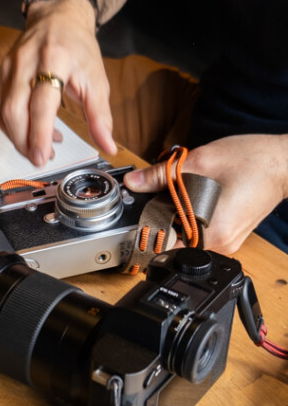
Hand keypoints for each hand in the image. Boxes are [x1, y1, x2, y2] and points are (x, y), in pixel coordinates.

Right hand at [0, 0, 117, 166]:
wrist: (58, 18)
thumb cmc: (78, 48)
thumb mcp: (97, 79)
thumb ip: (100, 116)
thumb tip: (107, 146)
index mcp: (55, 59)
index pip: (42, 103)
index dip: (40, 133)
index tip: (43, 156)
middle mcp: (27, 62)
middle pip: (14, 111)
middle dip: (24, 142)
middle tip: (41, 159)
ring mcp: (10, 67)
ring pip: (4, 113)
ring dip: (19, 138)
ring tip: (39, 148)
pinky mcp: (1, 74)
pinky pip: (2, 108)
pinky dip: (15, 126)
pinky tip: (33, 130)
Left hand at [123, 133, 287, 253]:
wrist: (284, 162)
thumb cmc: (252, 161)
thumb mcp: (200, 162)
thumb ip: (162, 175)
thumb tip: (134, 182)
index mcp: (211, 233)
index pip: (165, 243)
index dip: (148, 226)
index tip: (138, 214)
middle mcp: (219, 244)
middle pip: (175, 237)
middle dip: (163, 215)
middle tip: (160, 193)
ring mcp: (227, 241)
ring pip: (187, 233)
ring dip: (178, 214)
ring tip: (184, 191)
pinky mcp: (230, 234)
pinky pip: (201, 229)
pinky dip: (193, 214)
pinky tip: (199, 196)